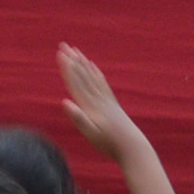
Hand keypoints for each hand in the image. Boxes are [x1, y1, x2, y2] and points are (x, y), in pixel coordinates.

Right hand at [55, 43, 139, 157]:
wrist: (132, 147)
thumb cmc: (109, 144)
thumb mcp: (91, 134)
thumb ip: (78, 118)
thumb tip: (63, 102)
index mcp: (91, 106)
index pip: (75, 83)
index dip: (67, 68)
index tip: (60, 54)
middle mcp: (98, 99)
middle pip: (83, 76)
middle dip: (72, 60)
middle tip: (64, 45)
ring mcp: (106, 100)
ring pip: (92, 77)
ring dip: (82, 63)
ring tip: (76, 51)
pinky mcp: (112, 104)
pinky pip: (102, 83)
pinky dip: (95, 73)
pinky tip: (93, 66)